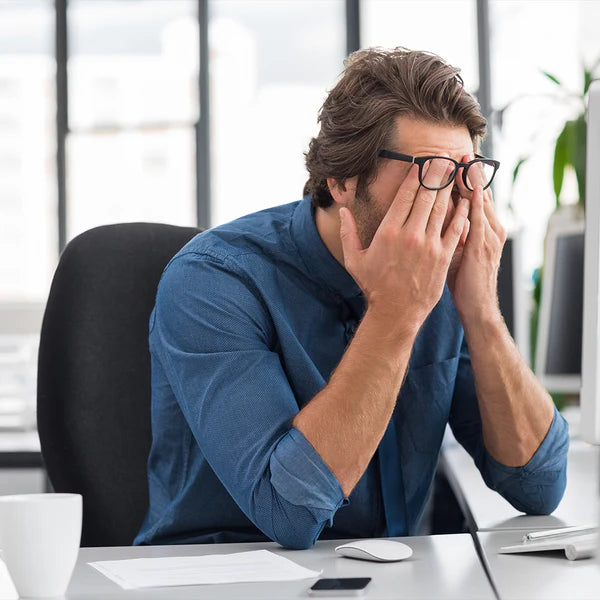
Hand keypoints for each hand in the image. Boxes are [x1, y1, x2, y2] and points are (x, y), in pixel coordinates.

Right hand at [339, 160, 469, 332]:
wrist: (396, 312)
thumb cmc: (374, 286)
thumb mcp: (354, 259)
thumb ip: (347, 233)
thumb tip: (343, 211)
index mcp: (388, 231)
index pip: (405, 195)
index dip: (415, 176)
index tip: (422, 162)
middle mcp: (410, 234)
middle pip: (427, 196)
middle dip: (436, 173)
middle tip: (443, 157)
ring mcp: (429, 245)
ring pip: (442, 208)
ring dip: (450, 187)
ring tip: (456, 170)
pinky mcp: (443, 256)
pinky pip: (455, 228)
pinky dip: (462, 212)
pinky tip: (466, 200)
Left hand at [448, 154, 506, 321]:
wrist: (477, 307)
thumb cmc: (466, 282)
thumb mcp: (461, 253)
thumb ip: (455, 233)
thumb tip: (441, 217)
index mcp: (485, 230)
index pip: (476, 198)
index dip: (468, 179)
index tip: (457, 161)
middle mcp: (490, 229)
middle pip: (480, 194)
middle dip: (471, 173)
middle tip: (462, 152)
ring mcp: (488, 236)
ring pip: (480, 201)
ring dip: (472, 180)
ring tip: (465, 160)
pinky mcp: (482, 246)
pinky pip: (477, 218)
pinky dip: (473, 201)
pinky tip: (468, 187)